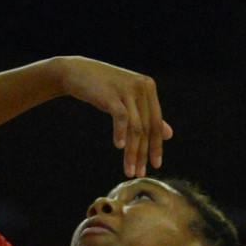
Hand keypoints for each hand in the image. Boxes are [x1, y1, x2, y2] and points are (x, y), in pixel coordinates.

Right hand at [54, 56, 171, 178]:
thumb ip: (147, 116)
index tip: (155, 165)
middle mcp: (142, 87)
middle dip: (143, 154)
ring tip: (129, 170)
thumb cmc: (103, 89)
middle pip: (147, 128)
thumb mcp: (127, 101)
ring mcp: (127, 89)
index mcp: (149, 88)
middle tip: (139, 173)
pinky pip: (121, 117)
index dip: (157, 146)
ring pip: (135, 127)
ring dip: (132, 151)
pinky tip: (118, 147)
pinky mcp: (112, 93)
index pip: (156, 123)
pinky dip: (120, 133)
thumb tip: (169, 134)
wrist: (76, 72)